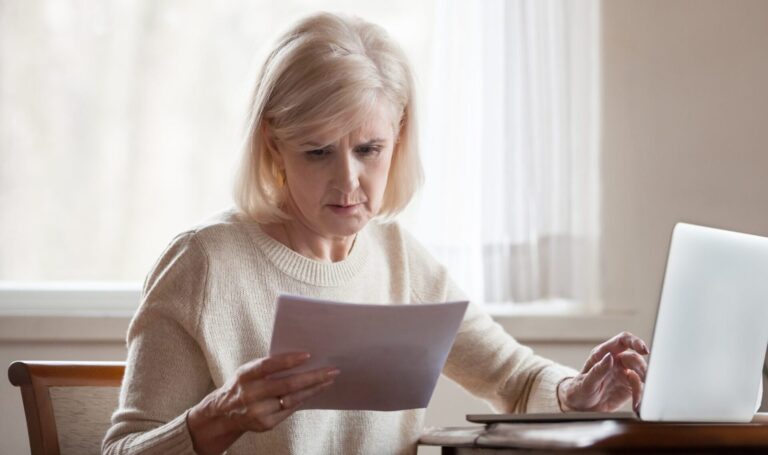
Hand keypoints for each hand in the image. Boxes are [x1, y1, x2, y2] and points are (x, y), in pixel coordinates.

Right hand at [187, 352, 338, 454]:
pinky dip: (303, 399)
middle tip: (332, 370)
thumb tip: (301, 358)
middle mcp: (250, 394)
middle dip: (313, 377)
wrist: (223, 414)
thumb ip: (268, 366)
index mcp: (245, 375)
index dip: (288, 361)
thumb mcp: (247, 371)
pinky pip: (290, 410)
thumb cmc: (243, 385)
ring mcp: (258, 411)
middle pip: (287, 385)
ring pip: (293, 399)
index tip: (308, 355)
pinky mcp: (266, 424)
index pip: (268, 366)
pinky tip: (314, 392)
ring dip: (314, 389)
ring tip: (328, 380)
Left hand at [557, 331, 648, 412]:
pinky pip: (639, 387)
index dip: (634, 341)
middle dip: (642, 367)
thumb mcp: (586, 382)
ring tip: (638, 396)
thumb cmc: (579, 390)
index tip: (644, 349)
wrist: (581, 406)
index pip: (622, 340)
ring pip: (640, 372)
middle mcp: (615, 361)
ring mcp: (623, 373)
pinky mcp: (628, 386)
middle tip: (644, 378)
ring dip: (643, 382)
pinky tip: (636, 405)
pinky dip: (640, 396)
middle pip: (634, 358)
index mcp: (603, 354)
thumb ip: (598, 370)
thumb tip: (610, 357)